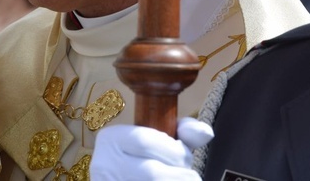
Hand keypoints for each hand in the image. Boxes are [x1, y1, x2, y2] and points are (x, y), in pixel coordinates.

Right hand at [90, 118, 212, 179]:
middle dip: (179, 173)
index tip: (184, 154)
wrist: (122, 175)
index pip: (144, 140)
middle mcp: (103, 164)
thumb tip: (206, 133)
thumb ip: (183, 133)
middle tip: (189, 175)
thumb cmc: (145, 158)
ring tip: (184, 179)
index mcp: (111, 138)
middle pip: (151, 172)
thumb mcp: (160, 139)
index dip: (172, 150)